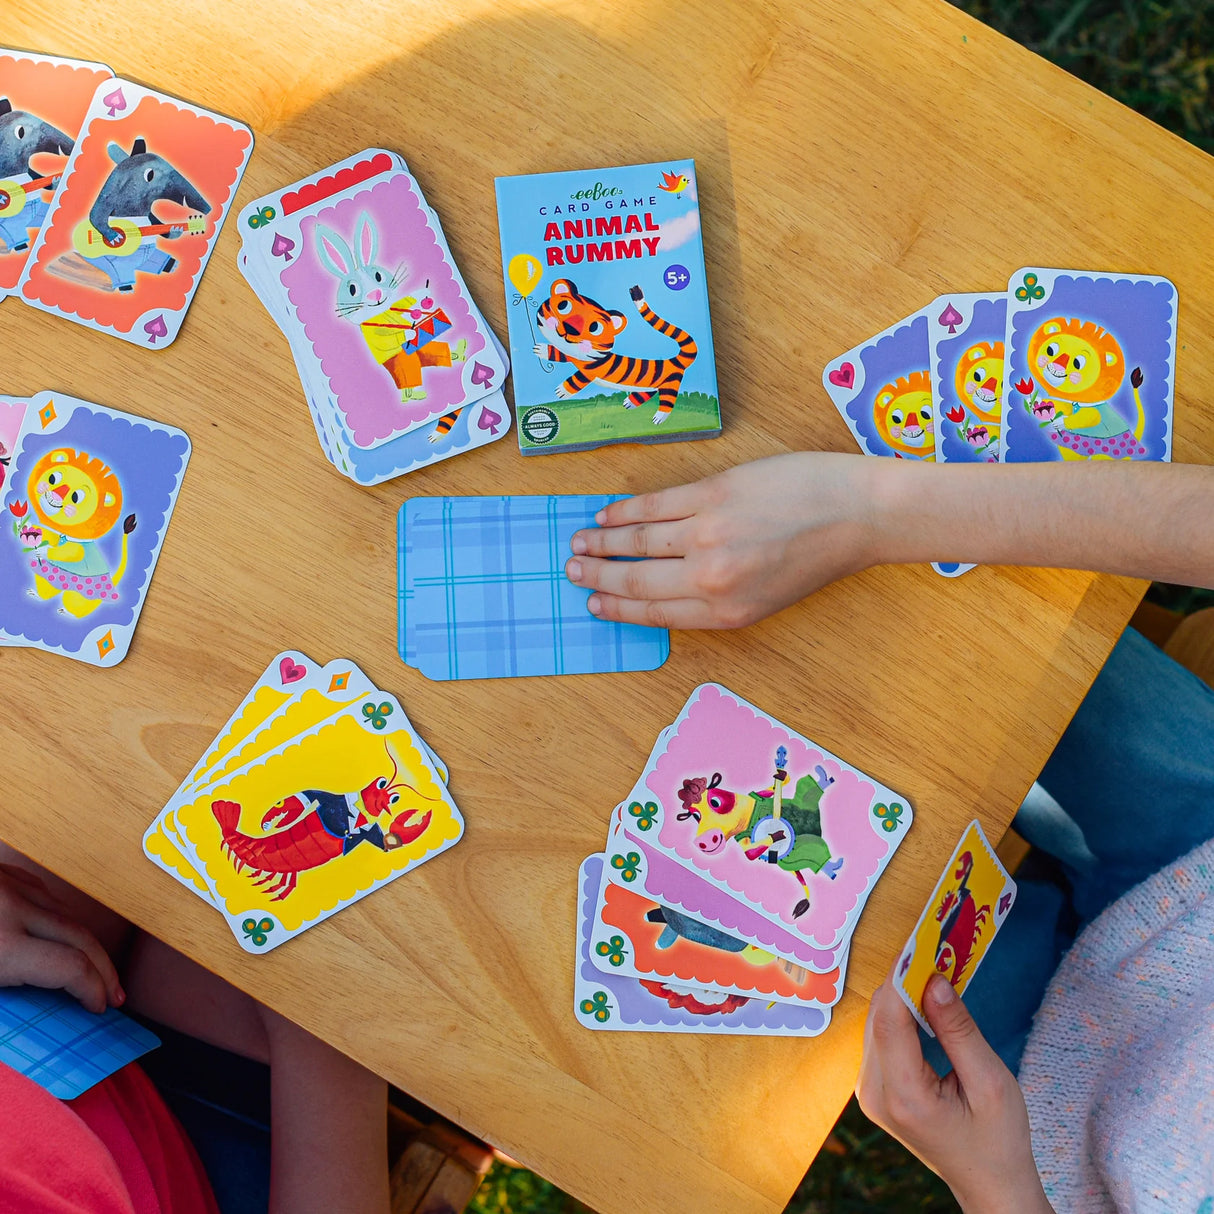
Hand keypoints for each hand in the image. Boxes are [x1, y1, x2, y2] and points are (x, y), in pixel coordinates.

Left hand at [0, 864, 123, 1013]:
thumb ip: (7, 1004)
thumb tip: (29, 1029)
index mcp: (0, 946)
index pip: (71, 967)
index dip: (94, 989)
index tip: (99, 1006)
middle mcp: (10, 908)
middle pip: (80, 935)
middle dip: (103, 967)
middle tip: (113, 993)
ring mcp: (6, 885)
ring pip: (65, 910)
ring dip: (81, 939)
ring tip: (89, 964)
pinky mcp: (0, 873)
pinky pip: (40, 892)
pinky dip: (55, 914)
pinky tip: (54, 931)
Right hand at [565, 452, 880, 628]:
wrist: (858, 514)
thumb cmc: (818, 556)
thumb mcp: (767, 598)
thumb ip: (717, 600)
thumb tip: (666, 590)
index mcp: (727, 612)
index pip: (655, 613)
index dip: (618, 607)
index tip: (594, 601)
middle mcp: (713, 578)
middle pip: (637, 578)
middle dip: (598, 575)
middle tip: (574, 569)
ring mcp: (710, 533)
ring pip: (637, 540)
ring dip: (602, 542)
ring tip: (580, 541)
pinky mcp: (714, 494)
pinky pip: (655, 505)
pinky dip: (625, 511)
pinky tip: (608, 514)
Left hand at [857, 971, 1052, 1213]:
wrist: (990, 1185)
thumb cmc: (999, 1140)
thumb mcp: (991, 1083)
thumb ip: (959, 1031)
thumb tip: (934, 981)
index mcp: (904, 1097)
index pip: (889, 1021)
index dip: (900, 978)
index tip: (918, 945)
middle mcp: (875, 1094)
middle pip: (879, 1019)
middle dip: (902, 982)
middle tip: (929, 949)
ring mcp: (870, 1093)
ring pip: (877, 1025)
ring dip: (900, 996)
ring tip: (929, 968)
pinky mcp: (875, 1089)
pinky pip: (881, 1039)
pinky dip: (899, 1016)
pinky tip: (922, 1000)